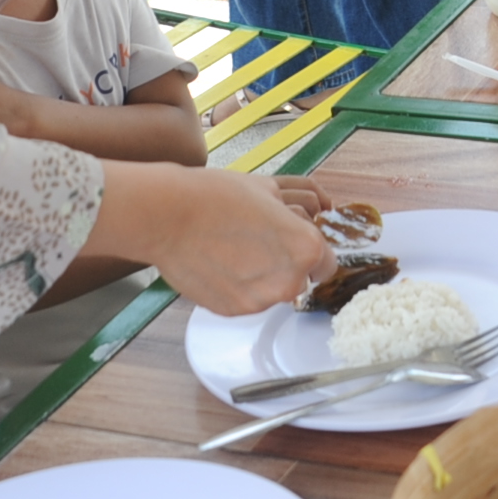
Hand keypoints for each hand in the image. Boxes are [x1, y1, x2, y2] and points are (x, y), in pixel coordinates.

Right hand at [136, 167, 340, 315]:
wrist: (169, 216)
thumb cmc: (217, 197)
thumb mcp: (270, 187)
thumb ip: (304, 202)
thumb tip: (324, 208)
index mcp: (306, 248)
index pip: (328, 262)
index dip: (310, 248)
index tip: (295, 241)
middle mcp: (289, 280)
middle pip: (302, 278)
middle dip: (287, 262)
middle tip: (259, 241)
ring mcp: (261, 300)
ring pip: (274, 290)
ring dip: (264, 275)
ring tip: (235, 248)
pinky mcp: (234, 311)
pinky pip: (249, 299)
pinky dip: (240, 286)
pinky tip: (221, 262)